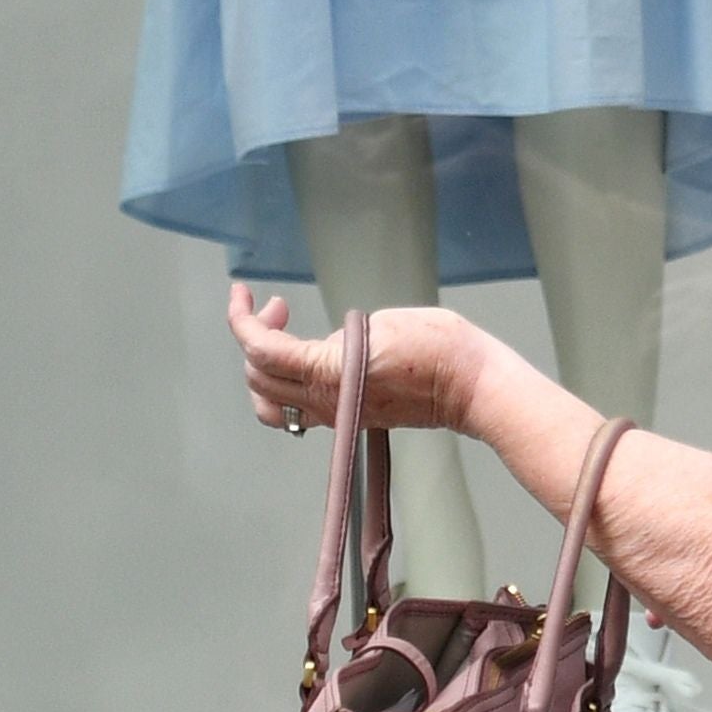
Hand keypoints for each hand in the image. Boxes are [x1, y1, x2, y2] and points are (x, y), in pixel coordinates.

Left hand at [226, 285, 487, 437]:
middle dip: (256, 336)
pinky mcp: (350, 417)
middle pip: (257, 378)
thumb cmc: (437, 348)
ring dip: (265, 366)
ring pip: (271, 404)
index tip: (242, 293)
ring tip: (285, 334)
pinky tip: (306, 360)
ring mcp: (338, 415)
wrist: (469, 385)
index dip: (241, 320)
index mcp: (329, 373)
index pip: (262, 351)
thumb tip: (322, 348)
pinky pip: (298, 411)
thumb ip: (337, 339)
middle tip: (279, 307)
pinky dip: (285, 385)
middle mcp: (327, 402)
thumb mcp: (378, 326)